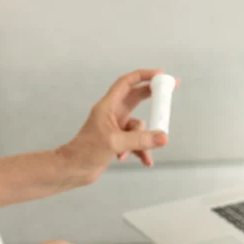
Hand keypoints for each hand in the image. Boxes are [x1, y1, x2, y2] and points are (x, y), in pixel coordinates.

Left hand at [58, 69, 173, 185]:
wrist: (73, 170)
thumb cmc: (86, 152)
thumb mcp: (115, 143)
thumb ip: (140, 139)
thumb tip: (163, 137)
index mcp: (107, 106)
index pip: (126, 83)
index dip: (143, 76)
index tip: (160, 74)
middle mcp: (112, 113)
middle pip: (136, 98)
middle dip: (152, 97)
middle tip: (170, 93)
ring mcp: (116, 127)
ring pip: (139, 126)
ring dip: (144, 140)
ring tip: (143, 154)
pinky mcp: (118, 140)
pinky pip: (136, 141)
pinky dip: (141, 150)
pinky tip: (145, 162)